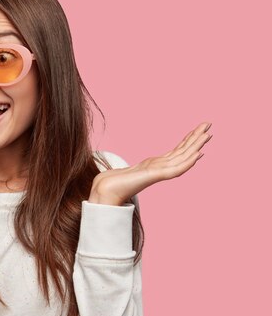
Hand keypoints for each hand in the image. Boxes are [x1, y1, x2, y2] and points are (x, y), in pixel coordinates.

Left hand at [88, 122, 212, 205]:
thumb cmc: (116, 182)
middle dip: (196, 138)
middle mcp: (161, 168)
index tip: (199, 130)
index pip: (177, 150)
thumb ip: (138, 169)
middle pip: (183, 151)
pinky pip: (175, 169)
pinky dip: (187, 162)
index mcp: (156, 165)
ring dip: (196, 146)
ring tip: (207, 135)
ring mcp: (159, 172)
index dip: (188, 141)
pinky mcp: (154, 176)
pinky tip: (197, 154)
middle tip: (208, 124)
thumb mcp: (131, 169)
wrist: (107, 190)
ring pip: (183, 157)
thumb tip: (137, 168)